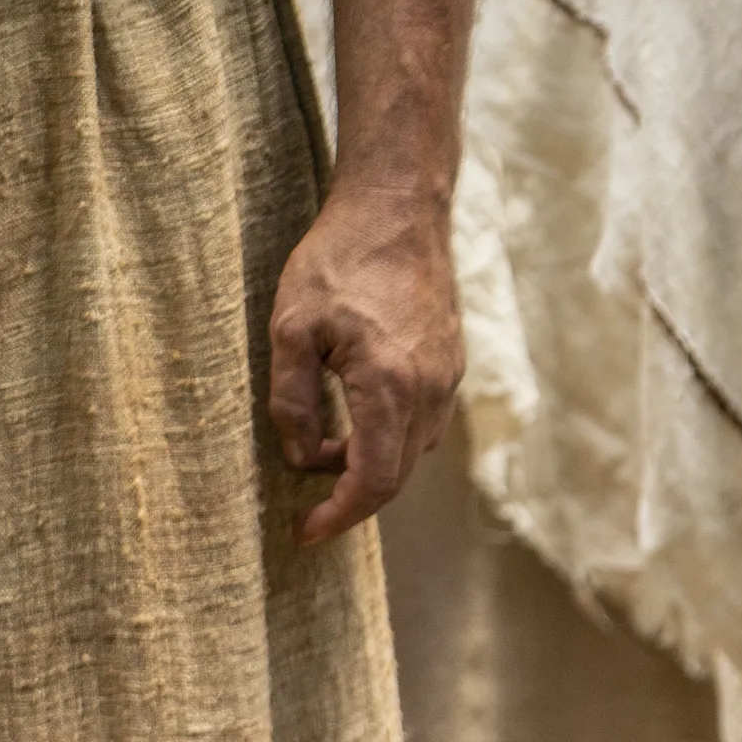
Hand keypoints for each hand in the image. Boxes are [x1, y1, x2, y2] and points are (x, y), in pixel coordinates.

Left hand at [268, 180, 460, 543]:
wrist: (399, 210)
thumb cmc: (340, 260)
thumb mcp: (291, 327)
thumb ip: (291, 400)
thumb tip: (298, 455)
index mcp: (390, 388)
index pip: (373, 481)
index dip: (338, 516)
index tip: (306, 532)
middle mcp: (429, 394)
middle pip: (395, 476)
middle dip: (349, 494)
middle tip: (305, 496)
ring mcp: (447, 382)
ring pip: (411, 452)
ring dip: (369, 463)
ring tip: (323, 445)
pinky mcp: (450, 366)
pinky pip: (422, 423)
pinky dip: (388, 435)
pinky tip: (356, 412)